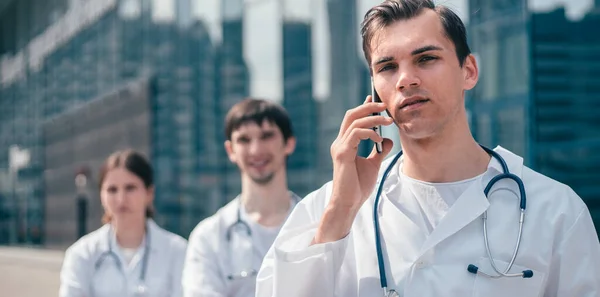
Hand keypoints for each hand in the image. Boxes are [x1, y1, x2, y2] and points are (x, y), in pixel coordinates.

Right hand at [313, 96, 393, 243]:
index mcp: (345, 144)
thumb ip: (379, 151)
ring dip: (374, 118)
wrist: (349, 203)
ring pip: (355, 121)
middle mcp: (340, 142)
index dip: (364, 107)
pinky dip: (370, 132)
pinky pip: (356, 134)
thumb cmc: (358, 186)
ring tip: (388, 121)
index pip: (352, 119)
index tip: (376, 101)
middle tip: (384, 107)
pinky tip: (379, 139)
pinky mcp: (342, 153)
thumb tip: (388, 139)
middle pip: (351, 114)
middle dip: (368, 107)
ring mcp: (339, 147)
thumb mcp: (373, 164)